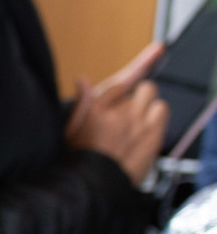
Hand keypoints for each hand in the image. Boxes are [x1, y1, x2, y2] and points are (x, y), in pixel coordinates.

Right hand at [66, 42, 167, 184]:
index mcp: (99, 109)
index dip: (144, 61)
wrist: (94, 185)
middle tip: (129, 110)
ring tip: (136, 122)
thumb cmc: (79, 158)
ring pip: (155, 100)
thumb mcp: (70, 130)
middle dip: (138, 95)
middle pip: (144, 88)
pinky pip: (163, 113)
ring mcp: (140, 124)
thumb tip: (82, 81)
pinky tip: (144, 130)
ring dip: (148, 107)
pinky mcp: (153, 135)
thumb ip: (81, 103)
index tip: (158, 49)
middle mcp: (122, 113)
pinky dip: (157, 117)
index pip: (124, 80)